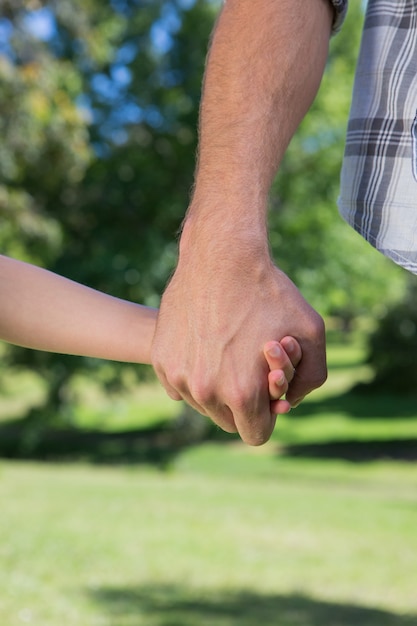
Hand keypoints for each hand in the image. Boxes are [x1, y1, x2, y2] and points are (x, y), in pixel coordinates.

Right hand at [151, 235, 325, 444]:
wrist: (221, 256)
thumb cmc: (269, 291)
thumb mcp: (311, 331)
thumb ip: (311, 378)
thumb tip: (289, 403)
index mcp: (242, 392)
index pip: (255, 434)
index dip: (267, 417)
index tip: (267, 394)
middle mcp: (205, 391)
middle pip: (227, 422)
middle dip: (242, 404)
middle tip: (248, 370)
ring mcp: (178, 375)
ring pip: (201, 404)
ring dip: (216, 389)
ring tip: (228, 351)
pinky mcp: (160, 359)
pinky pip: (179, 385)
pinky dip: (193, 374)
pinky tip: (207, 346)